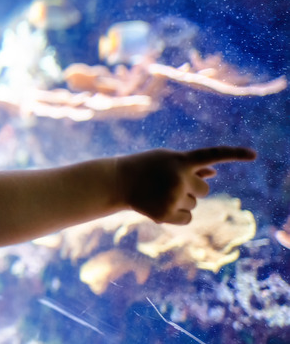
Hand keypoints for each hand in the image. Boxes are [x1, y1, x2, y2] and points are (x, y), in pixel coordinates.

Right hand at [115, 146, 255, 223]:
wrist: (116, 181)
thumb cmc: (144, 167)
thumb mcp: (166, 160)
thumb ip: (190, 166)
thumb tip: (214, 173)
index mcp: (180, 160)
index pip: (212, 154)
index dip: (234, 154)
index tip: (254, 155)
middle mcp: (179, 177)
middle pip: (203, 189)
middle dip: (191, 189)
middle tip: (168, 185)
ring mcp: (173, 196)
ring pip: (193, 204)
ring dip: (181, 201)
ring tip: (158, 194)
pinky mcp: (166, 214)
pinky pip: (187, 218)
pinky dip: (177, 215)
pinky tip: (159, 207)